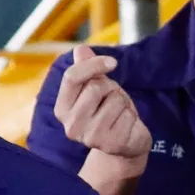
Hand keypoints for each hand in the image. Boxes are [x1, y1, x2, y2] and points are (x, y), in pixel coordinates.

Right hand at [54, 46, 151, 174]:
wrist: (124, 145)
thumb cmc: (108, 111)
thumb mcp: (97, 88)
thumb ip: (87, 69)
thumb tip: (80, 49)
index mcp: (61, 109)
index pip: (72, 77)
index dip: (93, 64)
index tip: (113, 62)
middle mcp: (71, 126)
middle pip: (95, 87)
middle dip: (111, 87)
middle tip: (113, 99)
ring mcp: (91, 137)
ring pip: (115, 100)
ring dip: (123, 102)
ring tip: (119, 113)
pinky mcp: (111, 144)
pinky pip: (129, 115)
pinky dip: (132, 116)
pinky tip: (127, 125)